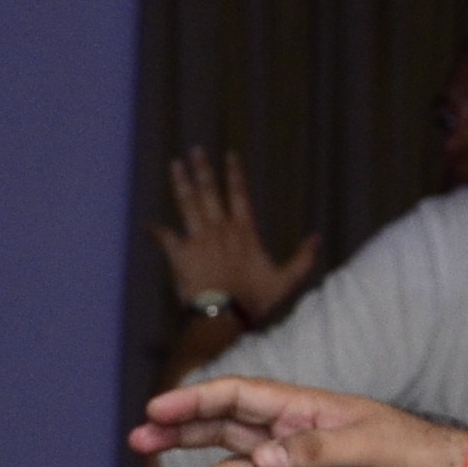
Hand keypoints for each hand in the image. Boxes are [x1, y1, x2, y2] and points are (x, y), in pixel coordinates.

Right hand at [132, 377, 467, 466]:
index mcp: (304, 412)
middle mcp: (292, 441)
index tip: (155, 410)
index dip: (194, 401)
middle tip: (139, 445)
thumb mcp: (370, 450)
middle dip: (181, 438)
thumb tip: (260, 460)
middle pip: (224, 434)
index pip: (238, 399)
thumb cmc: (416, 458)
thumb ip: (314, 453)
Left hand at [156, 149, 321, 325]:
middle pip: (210, 192)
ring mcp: (199, 239)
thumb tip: (318, 239)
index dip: (235, 173)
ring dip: (181, 183)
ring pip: (188, 204)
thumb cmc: (254, 301)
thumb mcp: (285, 282)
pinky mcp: (181, 254)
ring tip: (175, 164)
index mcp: (244, 232)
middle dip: (203, 169)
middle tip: (196, 150)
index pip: (239, 194)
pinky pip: (167, 238)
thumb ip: (303, 260)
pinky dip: (157, 232)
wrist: (224, 316)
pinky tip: (149, 226)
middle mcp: (220, 229)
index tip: (230, 154)